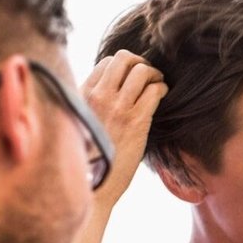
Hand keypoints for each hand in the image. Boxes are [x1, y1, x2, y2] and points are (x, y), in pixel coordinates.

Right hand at [81, 50, 166, 206]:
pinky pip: (155, 91)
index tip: (131, 76)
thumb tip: (108, 90)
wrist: (93, 185)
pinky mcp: (137, 122)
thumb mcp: (80, 121)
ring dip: (155, 74)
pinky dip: (162, 89)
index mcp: (83, 94)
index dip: (124, 65)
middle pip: (124, 58)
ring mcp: (119, 108)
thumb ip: (91, 103)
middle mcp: (100, 96)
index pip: (107, 62)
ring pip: (142, 70)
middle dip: (141, 62)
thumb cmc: (89, 156)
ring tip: (157, 85)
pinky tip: (161, 96)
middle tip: (148, 75)